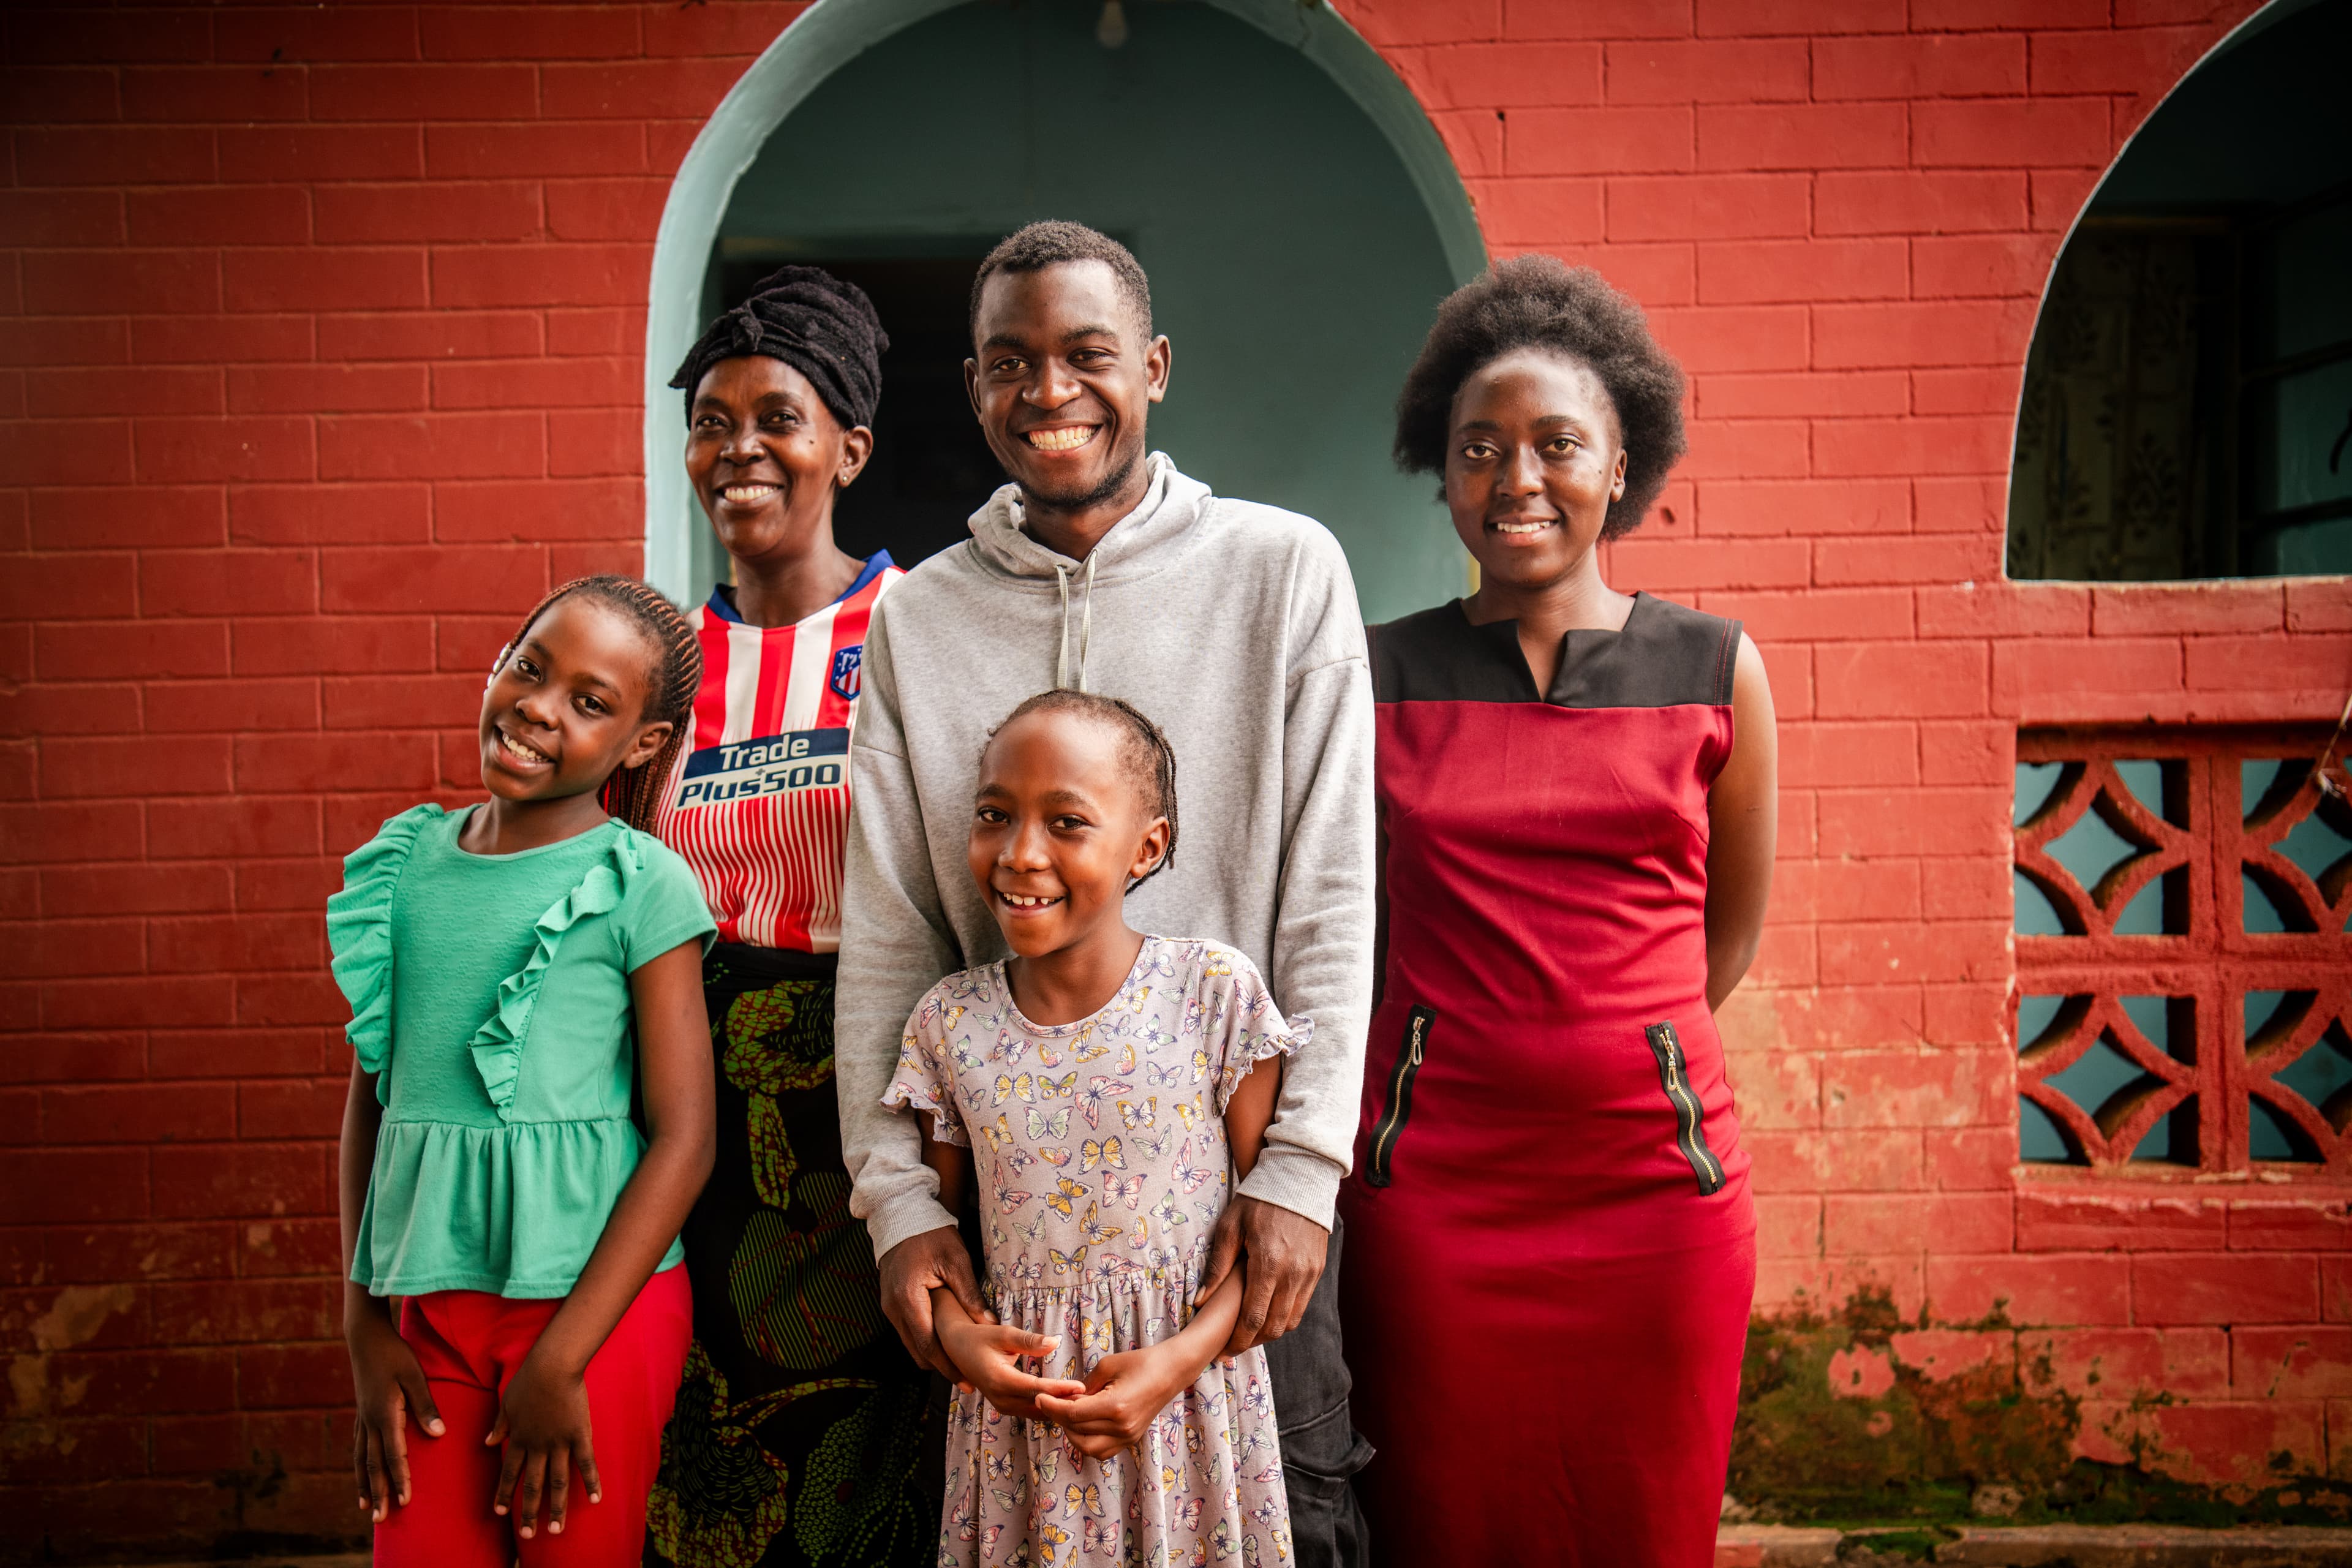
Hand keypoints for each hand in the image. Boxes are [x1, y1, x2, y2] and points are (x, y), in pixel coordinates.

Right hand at [346, 1310, 443, 1521]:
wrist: (365, 1337)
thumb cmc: (395, 1354)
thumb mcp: (414, 1375)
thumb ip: (426, 1405)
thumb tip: (439, 1434)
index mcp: (385, 1414)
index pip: (394, 1454)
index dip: (401, 1478)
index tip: (406, 1500)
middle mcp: (370, 1421)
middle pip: (374, 1464)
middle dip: (379, 1492)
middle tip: (381, 1518)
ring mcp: (362, 1419)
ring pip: (362, 1460)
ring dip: (365, 1485)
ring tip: (366, 1508)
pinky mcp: (361, 1414)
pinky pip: (357, 1448)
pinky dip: (358, 1467)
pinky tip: (360, 1477)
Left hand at [487, 1353, 599, 1539]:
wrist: (553, 1366)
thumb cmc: (528, 1379)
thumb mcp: (507, 1402)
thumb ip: (499, 1425)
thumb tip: (487, 1443)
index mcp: (519, 1438)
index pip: (509, 1472)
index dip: (504, 1493)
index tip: (499, 1512)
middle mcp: (538, 1446)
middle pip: (533, 1484)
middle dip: (529, 1511)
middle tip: (528, 1535)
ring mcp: (560, 1442)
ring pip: (558, 1481)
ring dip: (557, 1507)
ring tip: (556, 1529)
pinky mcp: (580, 1434)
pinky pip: (586, 1463)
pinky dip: (591, 1482)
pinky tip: (596, 1499)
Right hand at [878, 1227, 988, 1380]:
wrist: (901, 1215)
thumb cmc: (930, 1234)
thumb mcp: (955, 1260)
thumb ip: (970, 1294)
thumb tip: (990, 1324)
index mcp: (908, 1299)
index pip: (928, 1344)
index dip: (948, 1366)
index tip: (966, 1381)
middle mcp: (893, 1308)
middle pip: (917, 1352)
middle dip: (942, 1367)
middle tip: (968, 1379)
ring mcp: (889, 1307)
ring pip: (912, 1344)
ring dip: (933, 1355)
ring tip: (961, 1364)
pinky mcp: (892, 1303)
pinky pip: (909, 1331)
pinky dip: (926, 1341)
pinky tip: (946, 1342)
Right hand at [936, 1315, 1086, 1420]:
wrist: (957, 1348)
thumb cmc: (981, 1337)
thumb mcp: (1004, 1333)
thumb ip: (1029, 1341)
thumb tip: (1054, 1342)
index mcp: (999, 1380)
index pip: (1036, 1389)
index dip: (1059, 1389)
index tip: (1081, 1388)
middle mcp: (1000, 1398)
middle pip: (1038, 1405)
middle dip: (1063, 1403)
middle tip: (1091, 1400)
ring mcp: (1002, 1405)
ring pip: (1035, 1412)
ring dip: (1057, 1408)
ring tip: (1083, 1404)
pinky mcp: (1005, 1406)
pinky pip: (1030, 1411)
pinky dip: (1048, 1408)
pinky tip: (1067, 1404)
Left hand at [1033, 1343, 1189, 1459]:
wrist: (1171, 1371)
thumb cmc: (1140, 1362)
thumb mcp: (1107, 1366)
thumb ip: (1084, 1386)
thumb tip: (1066, 1398)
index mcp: (1115, 1407)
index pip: (1072, 1414)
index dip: (1051, 1407)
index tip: (1038, 1397)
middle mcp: (1122, 1428)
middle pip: (1077, 1431)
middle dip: (1059, 1417)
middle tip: (1052, 1402)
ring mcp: (1128, 1437)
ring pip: (1087, 1448)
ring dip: (1072, 1433)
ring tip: (1069, 1413)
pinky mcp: (1131, 1440)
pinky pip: (1101, 1450)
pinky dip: (1087, 1441)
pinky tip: (1083, 1424)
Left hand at [1196, 1196, 1326, 1354]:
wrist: (1299, 1178)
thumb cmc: (1257, 1200)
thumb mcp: (1230, 1227)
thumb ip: (1217, 1267)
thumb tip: (1200, 1301)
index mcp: (1267, 1264)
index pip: (1252, 1319)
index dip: (1237, 1341)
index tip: (1222, 1351)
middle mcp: (1293, 1274)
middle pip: (1273, 1327)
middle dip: (1251, 1342)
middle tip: (1232, 1346)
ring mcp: (1309, 1274)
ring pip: (1290, 1321)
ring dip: (1269, 1333)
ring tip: (1248, 1333)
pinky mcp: (1317, 1270)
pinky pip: (1301, 1307)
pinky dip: (1285, 1317)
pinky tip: (1268, 1314)